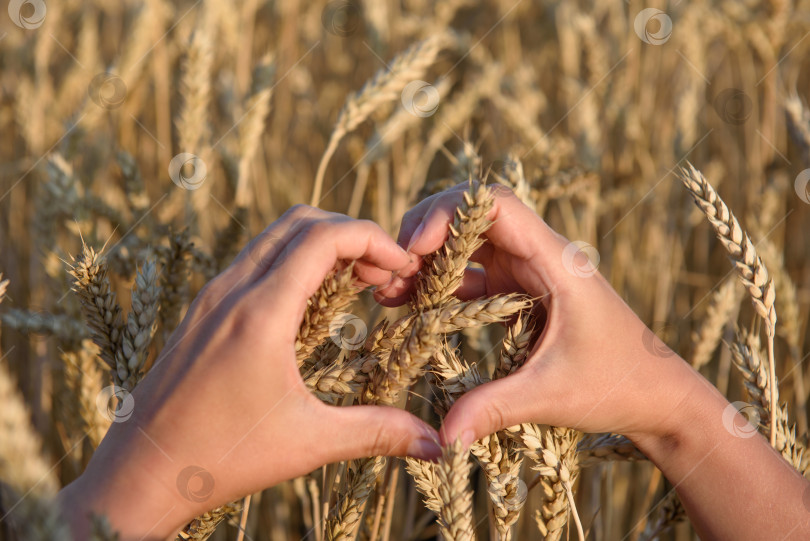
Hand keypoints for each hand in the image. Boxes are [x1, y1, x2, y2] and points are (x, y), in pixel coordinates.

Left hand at [59, 206, 440, 538]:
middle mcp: (232, 291)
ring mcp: (212, 297)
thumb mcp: (308, 442)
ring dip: (321, 244)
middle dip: (352, 234)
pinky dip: (292, 260)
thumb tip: (436, 444)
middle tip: (385, 273)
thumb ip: (377, 432)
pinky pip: (253, 261)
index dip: (374, 239)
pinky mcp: (202, 311)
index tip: (403, 266)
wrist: (140, 473)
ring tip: (357, 282)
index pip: (324, 236)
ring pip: (274, 237)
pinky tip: (311, 302)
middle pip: (300, 221)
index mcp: (260, 312)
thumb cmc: (221, 458)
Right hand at [375, 182, 702, 446]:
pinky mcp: (519, 293)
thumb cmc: (618, 384)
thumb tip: (441, 436)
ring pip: (467, 243)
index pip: (496, 204)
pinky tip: (411, 306)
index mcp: (555, 260)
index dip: (449, 213)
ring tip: (390, 290)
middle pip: (473, 214)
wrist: (656, 395)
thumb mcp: (552, 394)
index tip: (415, 249)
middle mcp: (538, 256)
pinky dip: (440, 284)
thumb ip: (494, 408)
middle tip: (393, 269)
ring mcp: (527, 272)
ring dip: (428, 259)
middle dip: (427, 231)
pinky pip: (472, 275)